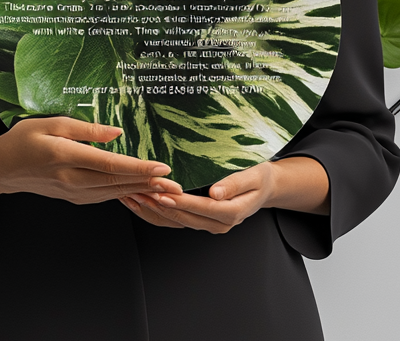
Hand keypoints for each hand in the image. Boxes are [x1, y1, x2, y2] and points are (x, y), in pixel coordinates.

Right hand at [0, 117, 180, 221]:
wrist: (2, 167)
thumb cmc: (24, 139)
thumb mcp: (53, 122)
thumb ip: (86, 129)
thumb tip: (117, 132)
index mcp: (66, 156)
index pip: (110, 165)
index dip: (138, 168)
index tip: (161, 167)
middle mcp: (71, 179)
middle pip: (116, 183)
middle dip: (148, 184)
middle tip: (174, 184)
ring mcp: (72, 192)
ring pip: (112, 194)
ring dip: (140, 192)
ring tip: (163, 190)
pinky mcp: (73, 197)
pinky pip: (103, 198)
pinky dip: (123, 196)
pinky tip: (137, 192)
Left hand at [118, 156, 328, 233]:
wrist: (264, 188)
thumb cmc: (260, 177)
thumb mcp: (254, 175)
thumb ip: (235, 184)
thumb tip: (216, 193)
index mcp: (231, 213)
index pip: (201, 208)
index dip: (181, 202)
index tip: (163, 194)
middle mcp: (218, 224)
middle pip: (184, 217)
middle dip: (160, 206)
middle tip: (140, 192)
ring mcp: (209, 225)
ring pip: (177, 221)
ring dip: (154, 210)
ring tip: (134, 196)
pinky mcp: (202, 220)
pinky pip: (177, 220)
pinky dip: (158, 213)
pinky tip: (142, 202)